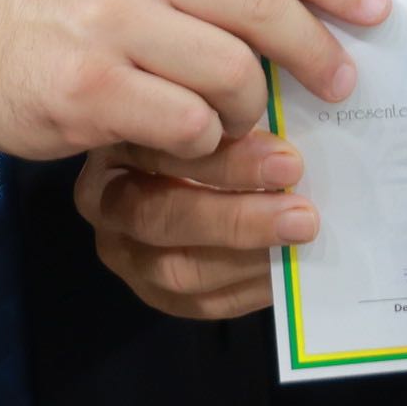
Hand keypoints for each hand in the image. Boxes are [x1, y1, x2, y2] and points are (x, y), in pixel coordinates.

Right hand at [0, 0, 385, 162]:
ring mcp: (110, 23)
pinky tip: (189, 138)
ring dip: (248, 105)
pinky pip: (185, 122)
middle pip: (261, 6)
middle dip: (314, 51)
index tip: (377, 9)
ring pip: (231, 71)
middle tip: (340, 83)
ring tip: (239, 116)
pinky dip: (201, 138)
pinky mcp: (88, 89)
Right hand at [73, 131, 311, 319]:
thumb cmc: (212, 123)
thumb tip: (295, 128)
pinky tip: (289, 267)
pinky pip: (198, 302)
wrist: (203, 166)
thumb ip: (238, 113)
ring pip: (175, 269)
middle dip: (236, 219)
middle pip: (159, 218)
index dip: (226, 160)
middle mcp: (105, 199)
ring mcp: (124, 251)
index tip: (287, 160)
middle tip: (301, 213)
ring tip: (300, 238)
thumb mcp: (214, 103)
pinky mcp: (152, 291)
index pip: (160, 152)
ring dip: (246, 257)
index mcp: (116, 139)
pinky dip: (249, 288)